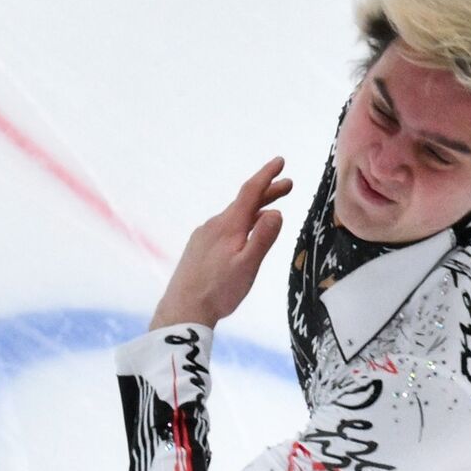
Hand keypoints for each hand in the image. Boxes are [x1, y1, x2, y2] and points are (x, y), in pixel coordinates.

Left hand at [149, 157, 294, 330]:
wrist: (182, 309)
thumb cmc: (218, 291)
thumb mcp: (247, 266)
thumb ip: (263, 238)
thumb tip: (276, 213)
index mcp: (228, 226)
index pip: (250, 192)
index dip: (267, 175)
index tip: (280, 161)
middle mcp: (214, 225)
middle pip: (244, 203)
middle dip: (267, 192)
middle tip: (288, 185)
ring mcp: (204, 236)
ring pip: (234, 216)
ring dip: (255, 210)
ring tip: (271, 210)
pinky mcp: (199, 248)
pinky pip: (225, 227)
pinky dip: (241, 222)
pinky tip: (245, 234)